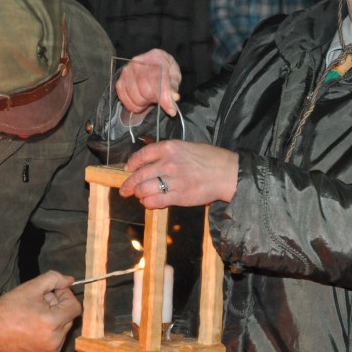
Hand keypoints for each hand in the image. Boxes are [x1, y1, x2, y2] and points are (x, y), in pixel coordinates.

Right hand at [0, 271, 79, 351]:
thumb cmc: (7, 310)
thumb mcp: (30, 288)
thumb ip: (53, 279)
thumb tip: (70, 280)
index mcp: (52, 324)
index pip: (74, 306)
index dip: (65, 295)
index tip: (51, 291)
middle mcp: (55, 340)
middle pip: (69, 316)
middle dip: (58, 305)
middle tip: (39, 301)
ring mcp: (51, 350)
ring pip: (63, 327)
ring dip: (55, 317)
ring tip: (34, 312)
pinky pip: (56, 337)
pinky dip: (50, 328)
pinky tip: (33, 324)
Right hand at [115, 49, 181, 117]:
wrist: (151, 63)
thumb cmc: (164, 70)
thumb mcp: (174, 76)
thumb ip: (173, 87)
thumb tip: (174, 97)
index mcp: (157, 58)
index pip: (160, 80)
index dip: (165, 97)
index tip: (171, 110)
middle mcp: (139, 62)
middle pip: (146, 90)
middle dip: (154, 101)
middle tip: (157, 100)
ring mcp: (127, 71)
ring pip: (135, 96)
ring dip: (144, 104)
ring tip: (148, 100)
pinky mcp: (120, 80)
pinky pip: (124, 98)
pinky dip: (133, 105)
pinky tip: (140, 102)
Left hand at [120, 140, 238, 208]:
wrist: (227, 173)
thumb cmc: (209, 159)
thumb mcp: (186, 147)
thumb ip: (168, 153)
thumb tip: (150, 162)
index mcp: (169, 148)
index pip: (142, 155)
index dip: (131, 164)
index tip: (128, 169)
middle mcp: (168, 163)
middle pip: (139, 175)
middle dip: (129, 184)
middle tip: (125, 190)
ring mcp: (172, 180)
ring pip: (144, 189)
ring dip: (139, 194)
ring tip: (140, 196)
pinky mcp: (178, 196)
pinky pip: (155, 201)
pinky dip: (148, 203)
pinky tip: (149, 203)